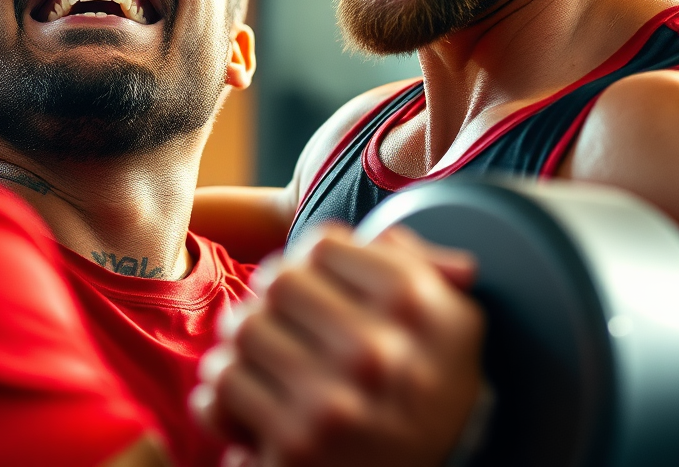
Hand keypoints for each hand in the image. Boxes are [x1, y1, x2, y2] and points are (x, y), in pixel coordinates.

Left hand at [191, 224, 485, 466]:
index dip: (311, 262)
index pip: (321, 245)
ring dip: (244, 341)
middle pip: (276, 281)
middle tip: (281, 317)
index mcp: (409, 302)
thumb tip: (381, 233)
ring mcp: (331, 403)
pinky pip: (225, 387)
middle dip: (272, 297)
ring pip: (242, 329)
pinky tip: (249, 396)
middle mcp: (372, 350)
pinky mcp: (294, 450)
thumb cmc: (437, 384)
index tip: (317, 285)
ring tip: (263, 354)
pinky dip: (224, 391)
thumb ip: (420, 262)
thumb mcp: (453, 316)